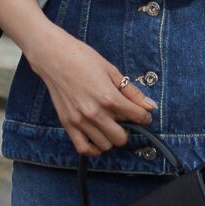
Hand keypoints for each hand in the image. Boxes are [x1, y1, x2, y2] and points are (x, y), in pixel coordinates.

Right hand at [28, 24, 156, 156]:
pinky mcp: (67, 124)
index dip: (145, 117)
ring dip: (111, 137)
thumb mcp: (111, 70)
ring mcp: (79, 121)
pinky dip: (94, 148)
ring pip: (105, 145)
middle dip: (128, 129)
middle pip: (121, 138)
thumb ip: (131, 91)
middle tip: (125, 119)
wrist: (54, 56)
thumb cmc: (83, 58)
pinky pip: (83, 149)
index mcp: (108, 97)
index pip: (136, 117)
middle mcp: (94, 113)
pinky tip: (98, 136)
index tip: (144, 115)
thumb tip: (150, 105)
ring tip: (110, 123)